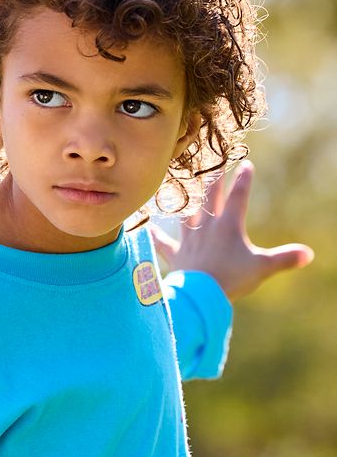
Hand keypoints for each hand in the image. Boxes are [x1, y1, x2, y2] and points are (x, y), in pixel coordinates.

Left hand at [150, 161, 313, 301]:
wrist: (200, 294)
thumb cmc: (231, 279)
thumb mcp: (263, 268)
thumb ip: (285, 258)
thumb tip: (309, 254)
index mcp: (228, 226)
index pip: (237, 197)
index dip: (243, 180)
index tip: (246, 163)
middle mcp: (206, 227)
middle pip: (210, 198)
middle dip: (214, 179)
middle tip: (213, 162)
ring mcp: (188, 240)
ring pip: (186, 214)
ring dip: (185, 200)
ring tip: (182, 187)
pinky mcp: (176, 254)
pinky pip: (163, 243)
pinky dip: (156, 236)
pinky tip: (147, 228)